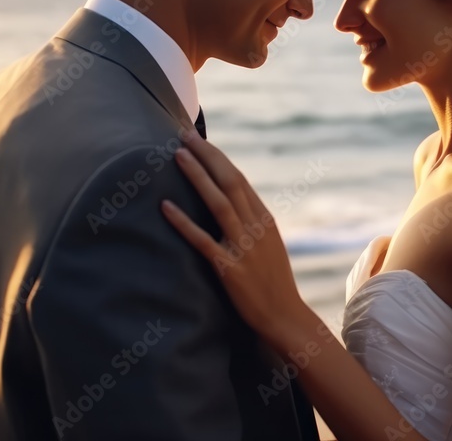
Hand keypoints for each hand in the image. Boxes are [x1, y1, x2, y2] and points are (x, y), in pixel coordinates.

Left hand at [161, 133, 308, 345]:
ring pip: (218, 203)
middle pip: (230, 181)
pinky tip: (165, 206)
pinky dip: (183, 222)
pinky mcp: (229, 269)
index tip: (198, 140)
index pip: (239, 179)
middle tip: (184, 135)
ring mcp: (244, 247)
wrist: (285, 317)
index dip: (217, 157)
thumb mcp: (268, 245)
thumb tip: (231, 201)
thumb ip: (251, 222)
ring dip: (197, 176)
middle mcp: (256, 227)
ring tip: (177, 155)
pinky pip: (203, 241)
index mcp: (264, 219)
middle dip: (206, 155)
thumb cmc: (273, 282)